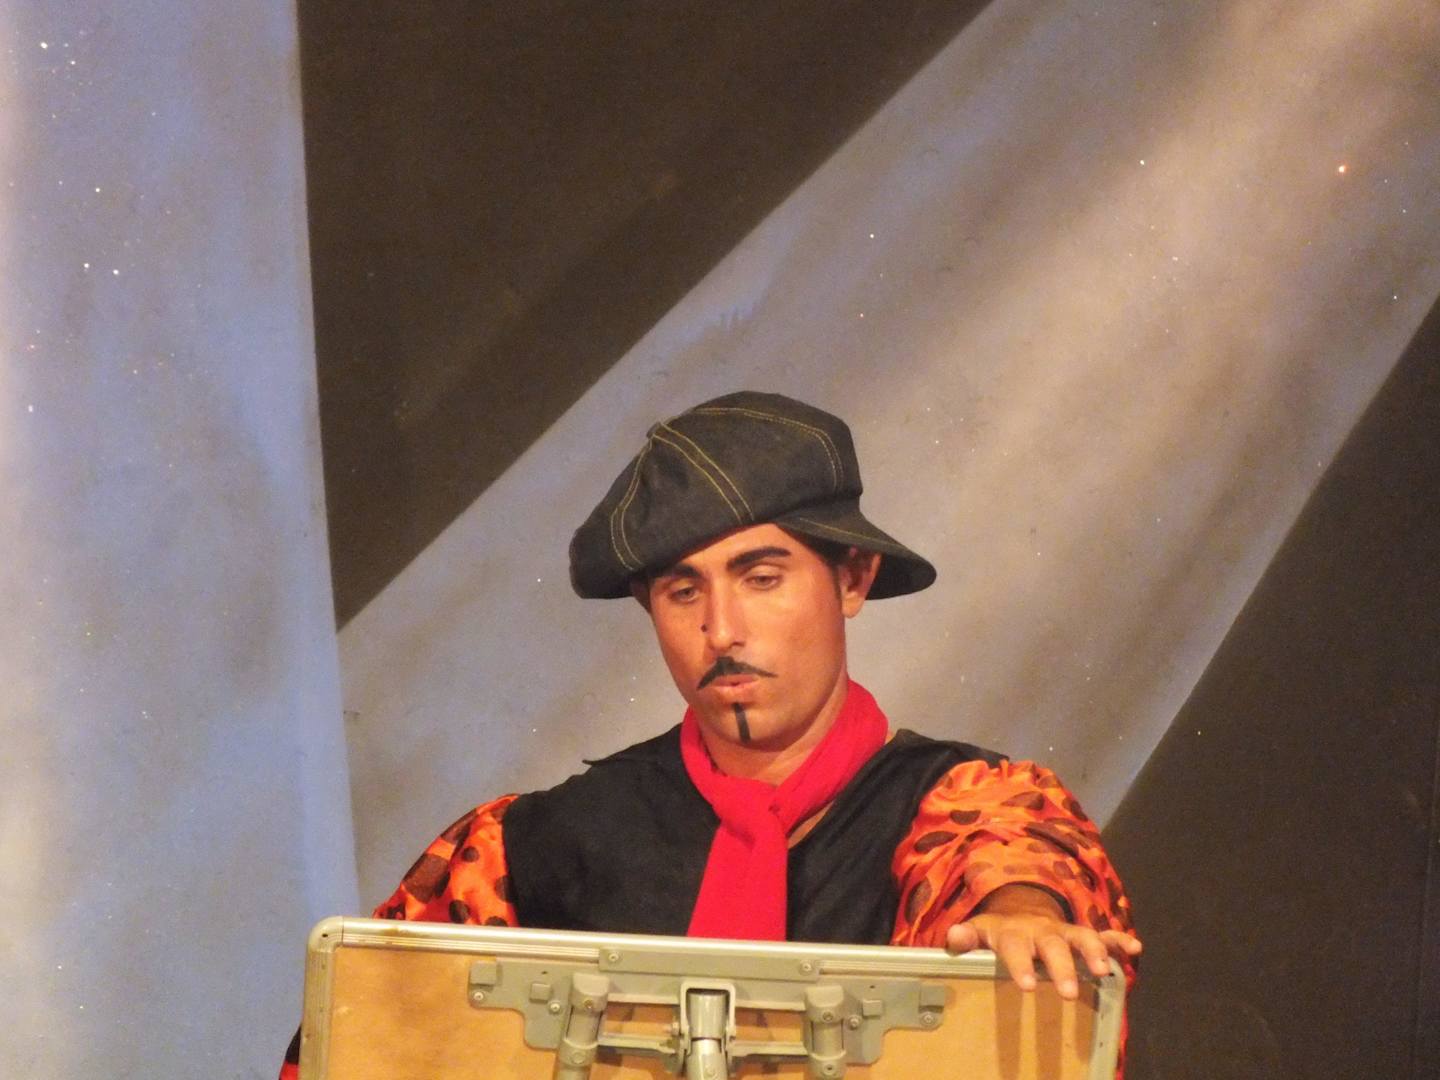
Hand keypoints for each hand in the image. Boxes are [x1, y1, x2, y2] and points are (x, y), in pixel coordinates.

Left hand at [944, 885, 1141, 999]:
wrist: (1018, 908)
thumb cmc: (997, 931)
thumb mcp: (978, 932)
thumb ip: (966, 938)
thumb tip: (953, 937)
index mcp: (1014, 932)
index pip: (1015, 948)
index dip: (1021, 965)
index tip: (1029, 986)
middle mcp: (1041, 930)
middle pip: (1053, 945)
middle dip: (1062, 966)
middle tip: (1069, 992)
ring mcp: (1064, 931)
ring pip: (1082, 936)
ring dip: (1095, 951)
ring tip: (1105, 971)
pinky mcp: (1080, 934)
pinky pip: (1103, 934)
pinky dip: (1118, 940)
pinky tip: (1134, 948)